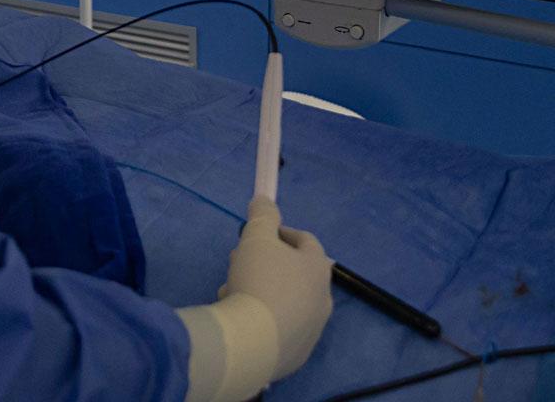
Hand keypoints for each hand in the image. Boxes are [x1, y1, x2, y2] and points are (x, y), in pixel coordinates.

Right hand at [219, 196, 332, 379]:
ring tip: (233, 292)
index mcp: (318, 269)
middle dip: (266, 263)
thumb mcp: (257, 237)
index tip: (259, 233)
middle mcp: (322, 299)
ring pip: (284, 301)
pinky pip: (278, 327)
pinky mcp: (297, 354)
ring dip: (261, 291)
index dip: (281, 232)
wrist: (252, 342)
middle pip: (293, 273)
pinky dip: (262, 319)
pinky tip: (240, 318)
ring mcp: (312, 330)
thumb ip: (262, 215)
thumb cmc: (258, 281)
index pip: (305, 241)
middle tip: (240, 262)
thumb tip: (264, 200)